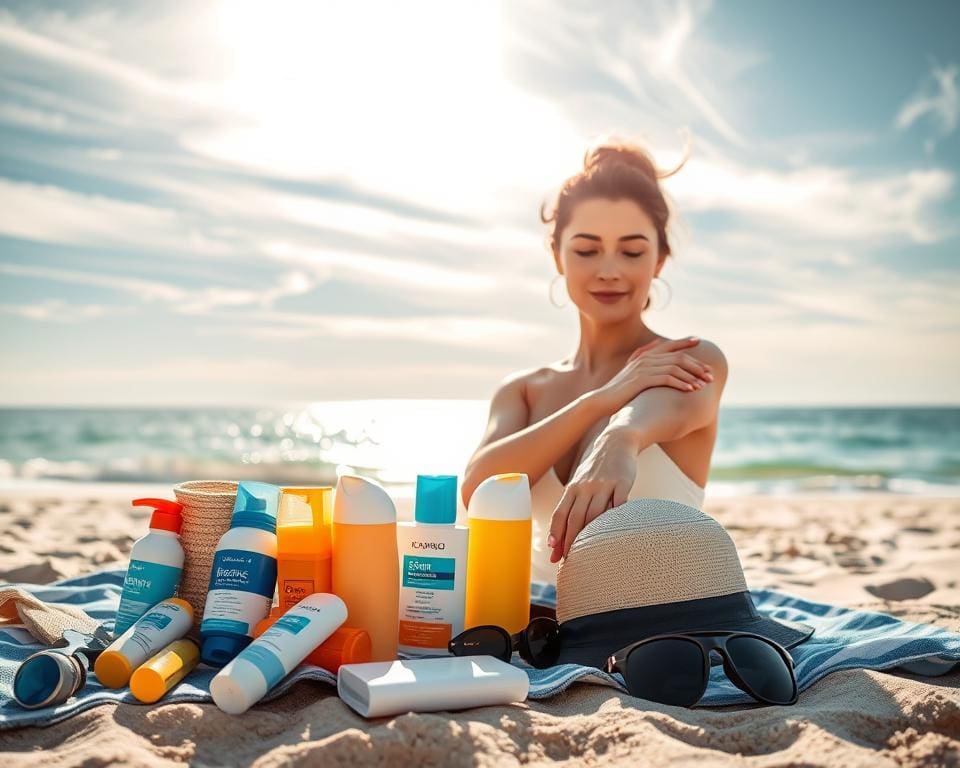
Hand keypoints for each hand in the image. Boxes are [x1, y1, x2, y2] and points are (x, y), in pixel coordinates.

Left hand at [547, 431, 638, 561]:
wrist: (616, 441)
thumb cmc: (596, 470)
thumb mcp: (580, 484)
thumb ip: (573, 506)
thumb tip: (562, 533)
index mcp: (573, 488)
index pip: (560, 514)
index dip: (556, 534)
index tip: (553, 553)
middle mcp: (586, 487)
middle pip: (575, 517)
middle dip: (570, 541)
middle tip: (568, 561)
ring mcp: (605, 484)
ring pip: (595, 513)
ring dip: (590, 535)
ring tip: (588, 554)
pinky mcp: (623, 482)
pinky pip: (619, 503)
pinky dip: (615, 517)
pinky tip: (614, 533)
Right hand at [587, 336, 712, 416]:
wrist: (602, 401)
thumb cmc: (619, 391)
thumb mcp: (631, 373)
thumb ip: (643, 361)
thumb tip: (657, 351)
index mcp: (643, 356)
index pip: (669, 345)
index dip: (684, 342)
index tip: (698, 341)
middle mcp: (645, 359)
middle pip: (678, 357)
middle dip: (697, 365)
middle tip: (710, 375)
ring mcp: (643, 369)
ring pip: (675, 367)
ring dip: (692, 376)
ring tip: (704, 385)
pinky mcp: (642, 380)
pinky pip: (667, 378)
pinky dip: (681, 383)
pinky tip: (690, 390)